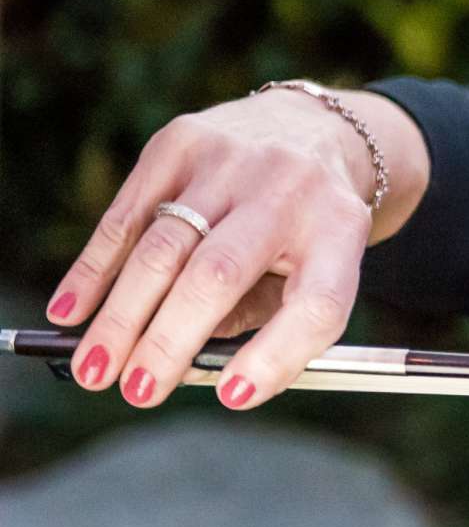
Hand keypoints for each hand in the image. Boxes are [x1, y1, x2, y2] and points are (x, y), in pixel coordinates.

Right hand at [40, 86, 423, 412]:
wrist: (312, 131)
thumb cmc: (307, 227)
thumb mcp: (316, 270)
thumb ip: (265, 318)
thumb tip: (185, 360)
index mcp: (338, 231)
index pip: (316, 302)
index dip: (276, 354)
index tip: (234, 396)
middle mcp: (289, 189)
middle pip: (219, 274)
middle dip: (169, 341)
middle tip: (137, 391)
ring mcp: (232, 160)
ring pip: (162, 248)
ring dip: (122, 316)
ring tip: (95, 367)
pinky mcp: (182, 141)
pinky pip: (127, 216)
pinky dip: (96, 269)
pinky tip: (72, 310)